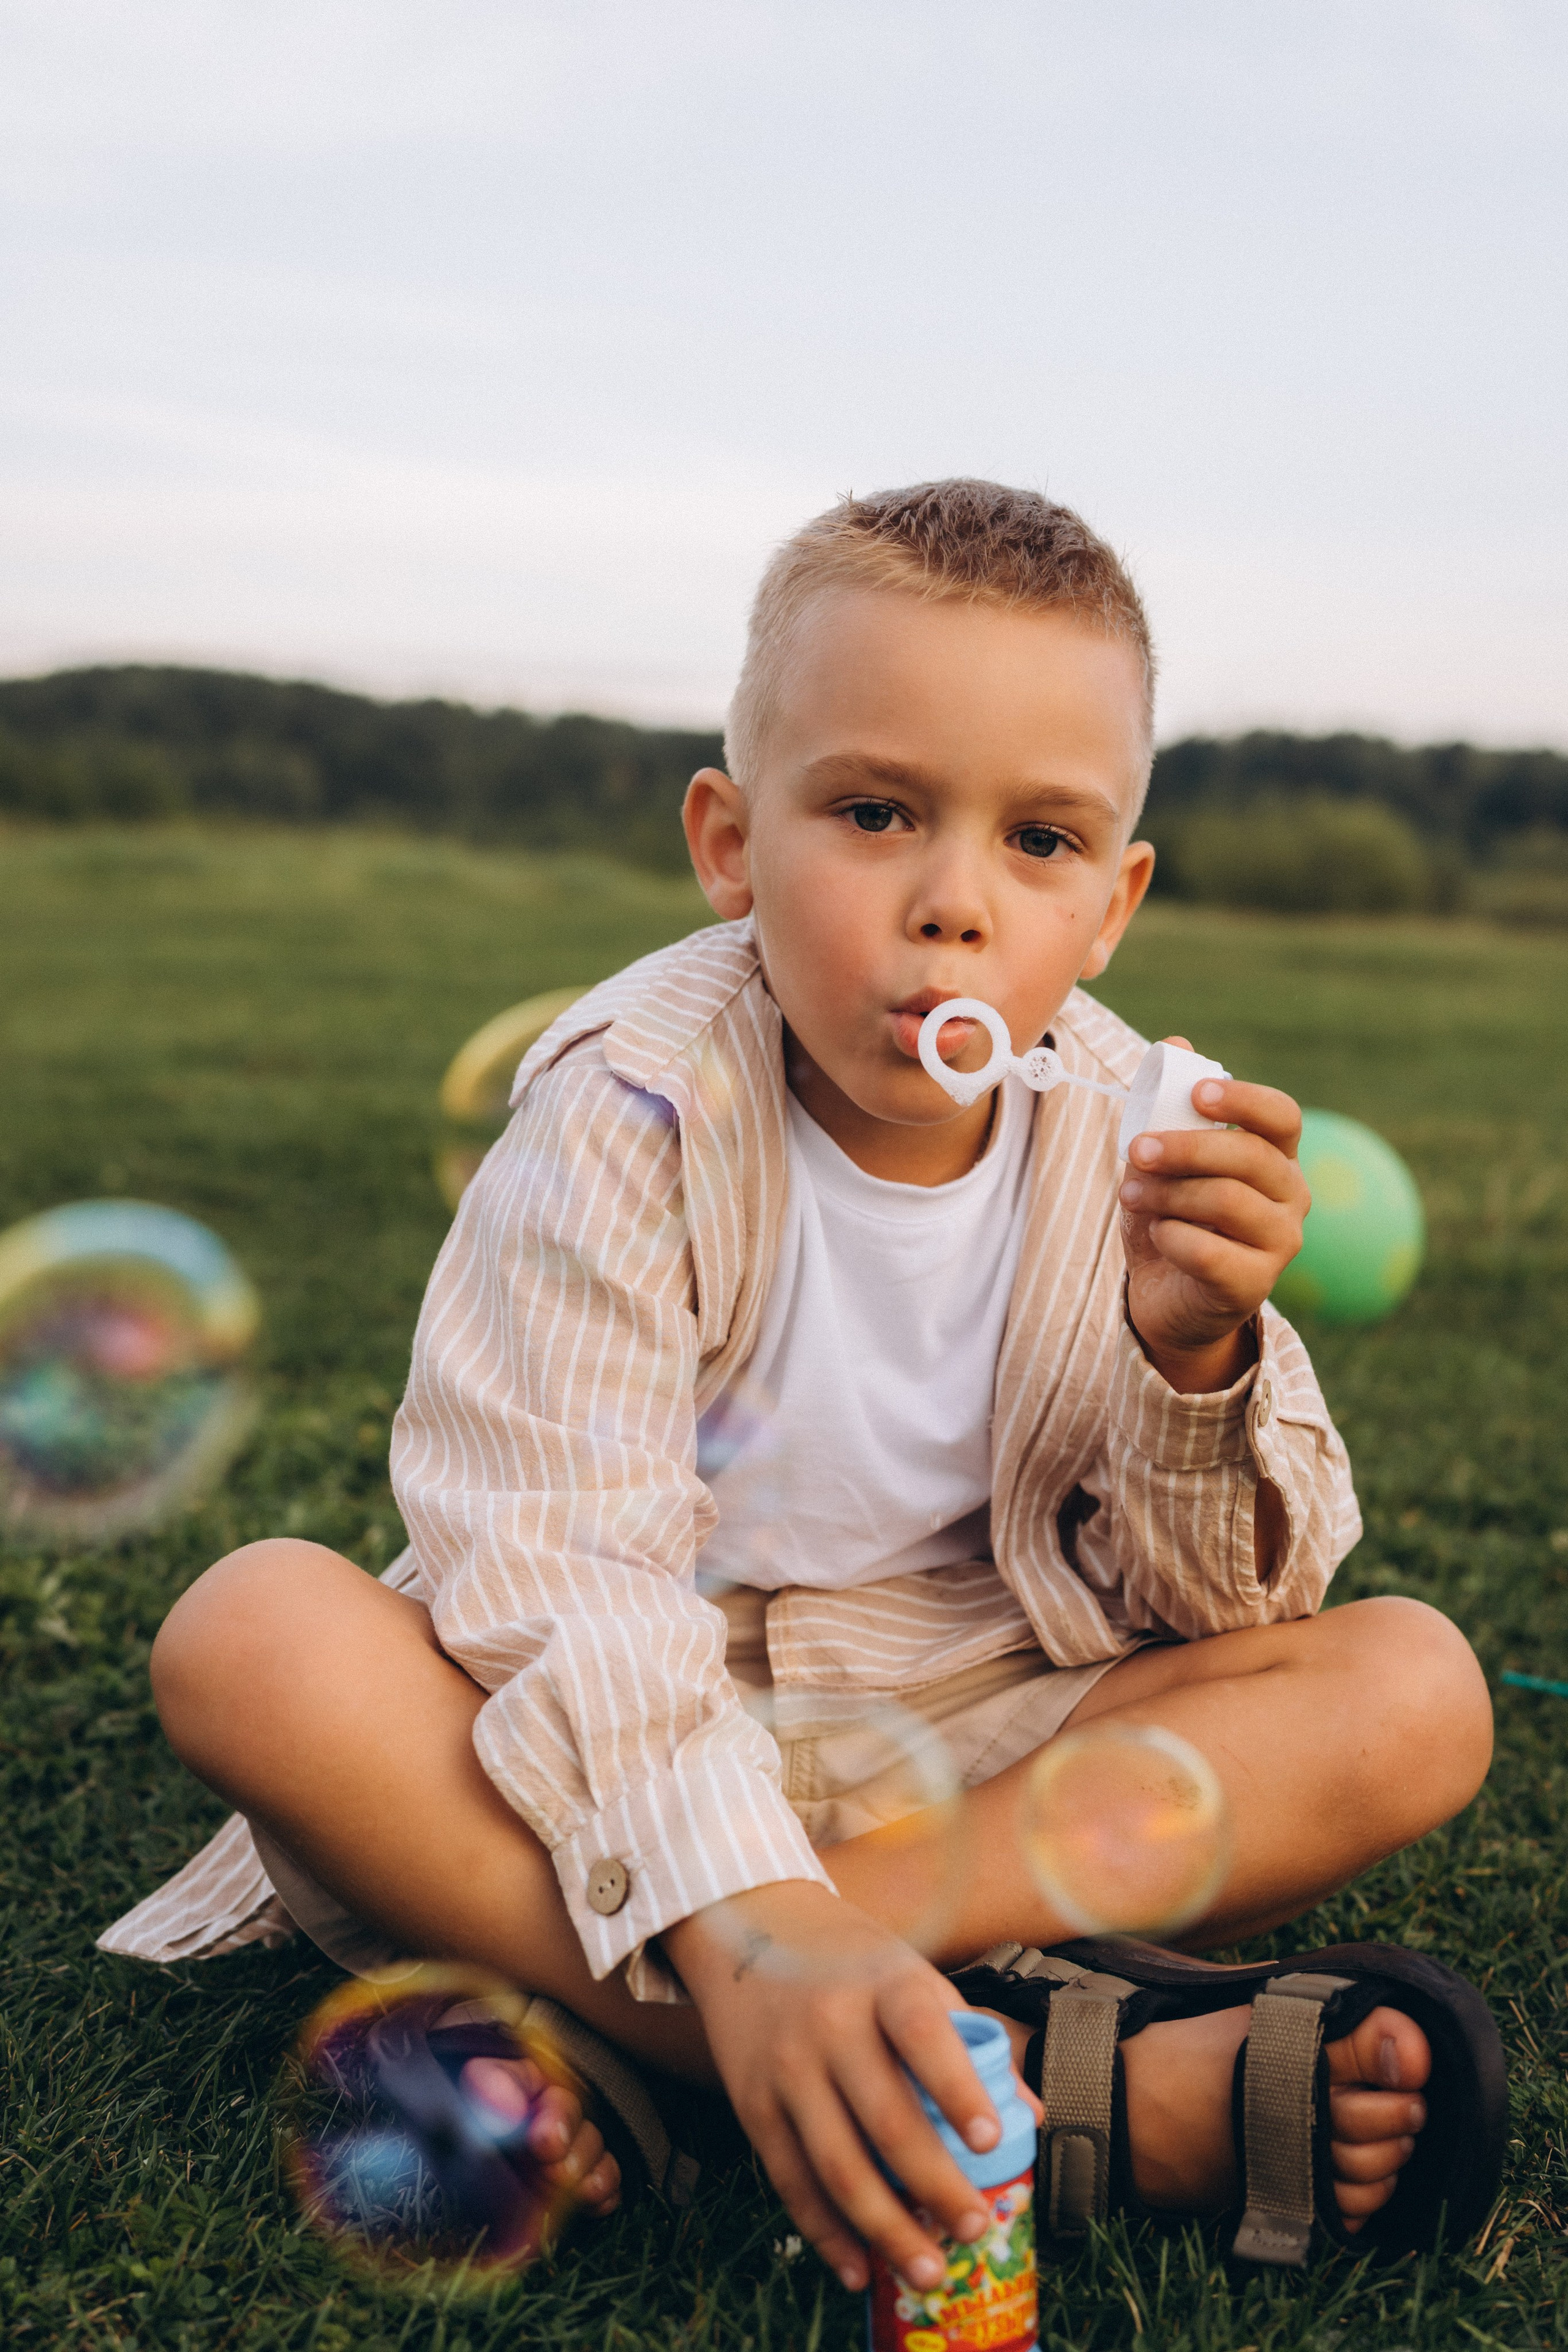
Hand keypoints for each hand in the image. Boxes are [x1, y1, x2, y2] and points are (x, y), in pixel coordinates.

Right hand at [664, 1881, 1006, 2294]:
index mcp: (883, 1982)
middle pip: (886, 2119)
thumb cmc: (851, 1961)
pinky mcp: (752, 2102)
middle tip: (976, 2229)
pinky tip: (860, 2266)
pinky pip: (791, 2179)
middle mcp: (831, 2023)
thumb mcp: (911, 1975)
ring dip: (886, 2229)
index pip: (921, 2033)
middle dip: (935, 2185)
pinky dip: (826, 2231)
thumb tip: (1030, 2115)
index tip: (991, 2139)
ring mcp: (787, 2066)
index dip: (956, 2087)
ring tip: (930, 2270)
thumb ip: (969, 2038)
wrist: (749, 1925)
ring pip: (838, 2165)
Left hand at [1119, 1039, 1308, 1393]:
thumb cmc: (1171, 1218)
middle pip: (1249, 1156)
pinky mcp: (1255, 1285)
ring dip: (1168, 1192)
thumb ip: (1169, 1108)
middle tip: (1137, 1149)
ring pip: (1228, 1201)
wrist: (1165, 1297)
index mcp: (1275, 1156)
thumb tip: (1176, 1043)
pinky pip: (1209, 1252)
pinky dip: (1171, 1237)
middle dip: (1185, 1148)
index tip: (1197, 1096)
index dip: (1243, 1100)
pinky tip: (1157, 1234)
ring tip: (1131, 1193)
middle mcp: (1291, 1196)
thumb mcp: (1162, 1162)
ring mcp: (1280, 1243)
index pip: (1281, 1116)